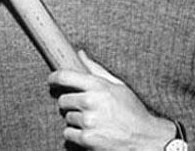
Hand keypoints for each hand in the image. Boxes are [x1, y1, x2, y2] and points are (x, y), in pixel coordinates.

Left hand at [48, 51, 174, 149]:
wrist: (144, 139)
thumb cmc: (131, 110)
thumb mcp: (117, 85)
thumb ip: (95, 69)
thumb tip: (80, 53)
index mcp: (98, 86)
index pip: (65, 76)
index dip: (54, 77)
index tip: (51, 79)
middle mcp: (90, 102)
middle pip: (62, 100)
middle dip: (70, 103)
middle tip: (82, 106)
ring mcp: (88, 122)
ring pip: (67, 118)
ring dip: (75, 120)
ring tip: (92, 120)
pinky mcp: (86, 140)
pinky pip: (68, 134)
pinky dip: (75, 134)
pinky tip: (90, 132)